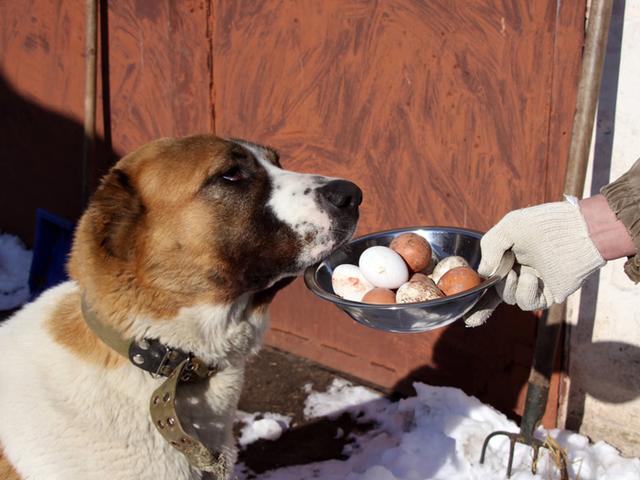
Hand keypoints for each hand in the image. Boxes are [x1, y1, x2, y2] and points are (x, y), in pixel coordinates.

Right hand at [464, 200, 604, 326]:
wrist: (577, 231)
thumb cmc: (543, 224)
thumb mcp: (508, 227)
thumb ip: (490, 247)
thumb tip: (483, 274)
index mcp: (508, 257)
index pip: (488, 279)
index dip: (476, 295)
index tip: (463, 309)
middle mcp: (519, 272)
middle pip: (495, 291)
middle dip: (495, 285)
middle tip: (503, 272)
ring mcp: (534, 284)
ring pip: (510, 299)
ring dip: (509, 288)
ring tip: (519, 272)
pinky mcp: (548, 294)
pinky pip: (528, 304)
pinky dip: (525, 292)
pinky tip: (531, 278)